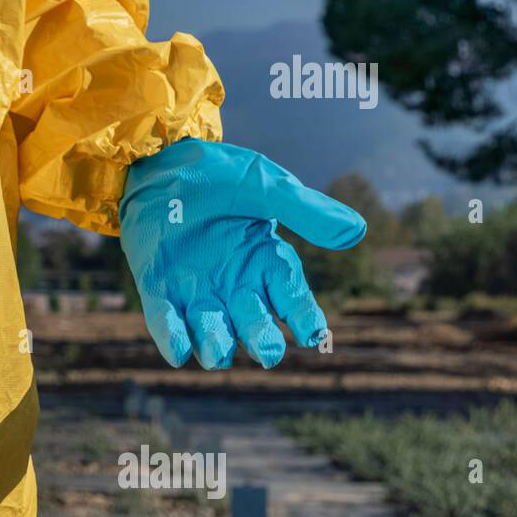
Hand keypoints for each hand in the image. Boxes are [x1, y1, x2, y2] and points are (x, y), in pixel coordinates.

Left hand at [119, 139, 365, 369]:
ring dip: (216, 345)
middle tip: (267, 353)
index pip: (293, 298)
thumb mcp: (265, 187)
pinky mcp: (159, 288)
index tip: (314, 335)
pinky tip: (176, 352)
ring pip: (212, 331)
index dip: (304, 318)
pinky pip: (166, 320)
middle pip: (255, 323)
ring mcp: (198, 289)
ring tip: (219, 355)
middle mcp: (236, 284)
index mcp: (267, 262)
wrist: (161, 161)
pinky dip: (171, 336)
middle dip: (261, 339)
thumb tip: (356, 232)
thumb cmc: (218, 174)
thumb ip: (305, 210)